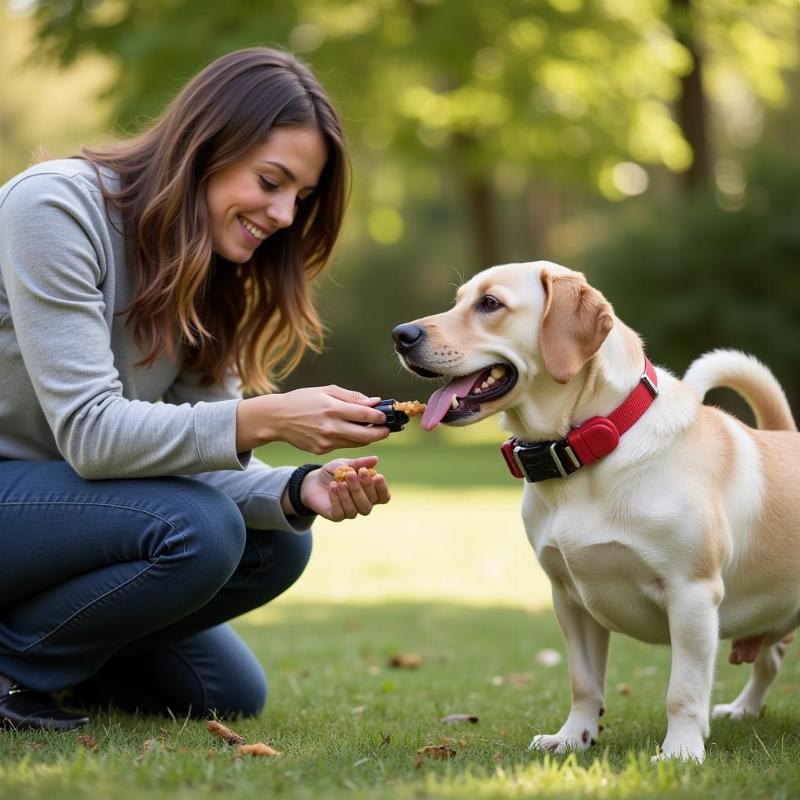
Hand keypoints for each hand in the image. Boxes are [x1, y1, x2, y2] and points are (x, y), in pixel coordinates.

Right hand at [236, 386, 389, 453]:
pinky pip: (343, 446)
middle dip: (381, 433)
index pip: (364, 416)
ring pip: (356, 443)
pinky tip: (352, 433)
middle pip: (365, 436)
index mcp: (332, 409)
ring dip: (368, 438)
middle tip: (388, 430)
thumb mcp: (326, 391)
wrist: (277, 418)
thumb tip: (374, 402)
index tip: (387, 416)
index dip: (380, 417)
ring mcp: (326, 441)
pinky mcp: (321, 450)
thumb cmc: (302, 400)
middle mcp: (330, 427)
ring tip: (374, 431)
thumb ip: (351, 397)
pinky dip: (351, 440)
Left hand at [299, 456, 390, 520]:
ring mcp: (350, 512)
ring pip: (355, 510)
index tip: (377, 476)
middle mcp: (363, 505)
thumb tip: (375, 459)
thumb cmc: (335, 472)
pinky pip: (340, 513)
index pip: (383, 497)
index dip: (382, 489)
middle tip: (353, 474)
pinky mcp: (336, 516)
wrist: (314, 481)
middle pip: (369, 503)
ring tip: (340, 482)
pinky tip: (333, 487)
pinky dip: (337, 500)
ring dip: (348, 495)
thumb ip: (360, 463)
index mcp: (371, 493)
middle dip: (362, 488)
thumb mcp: (347, 464)